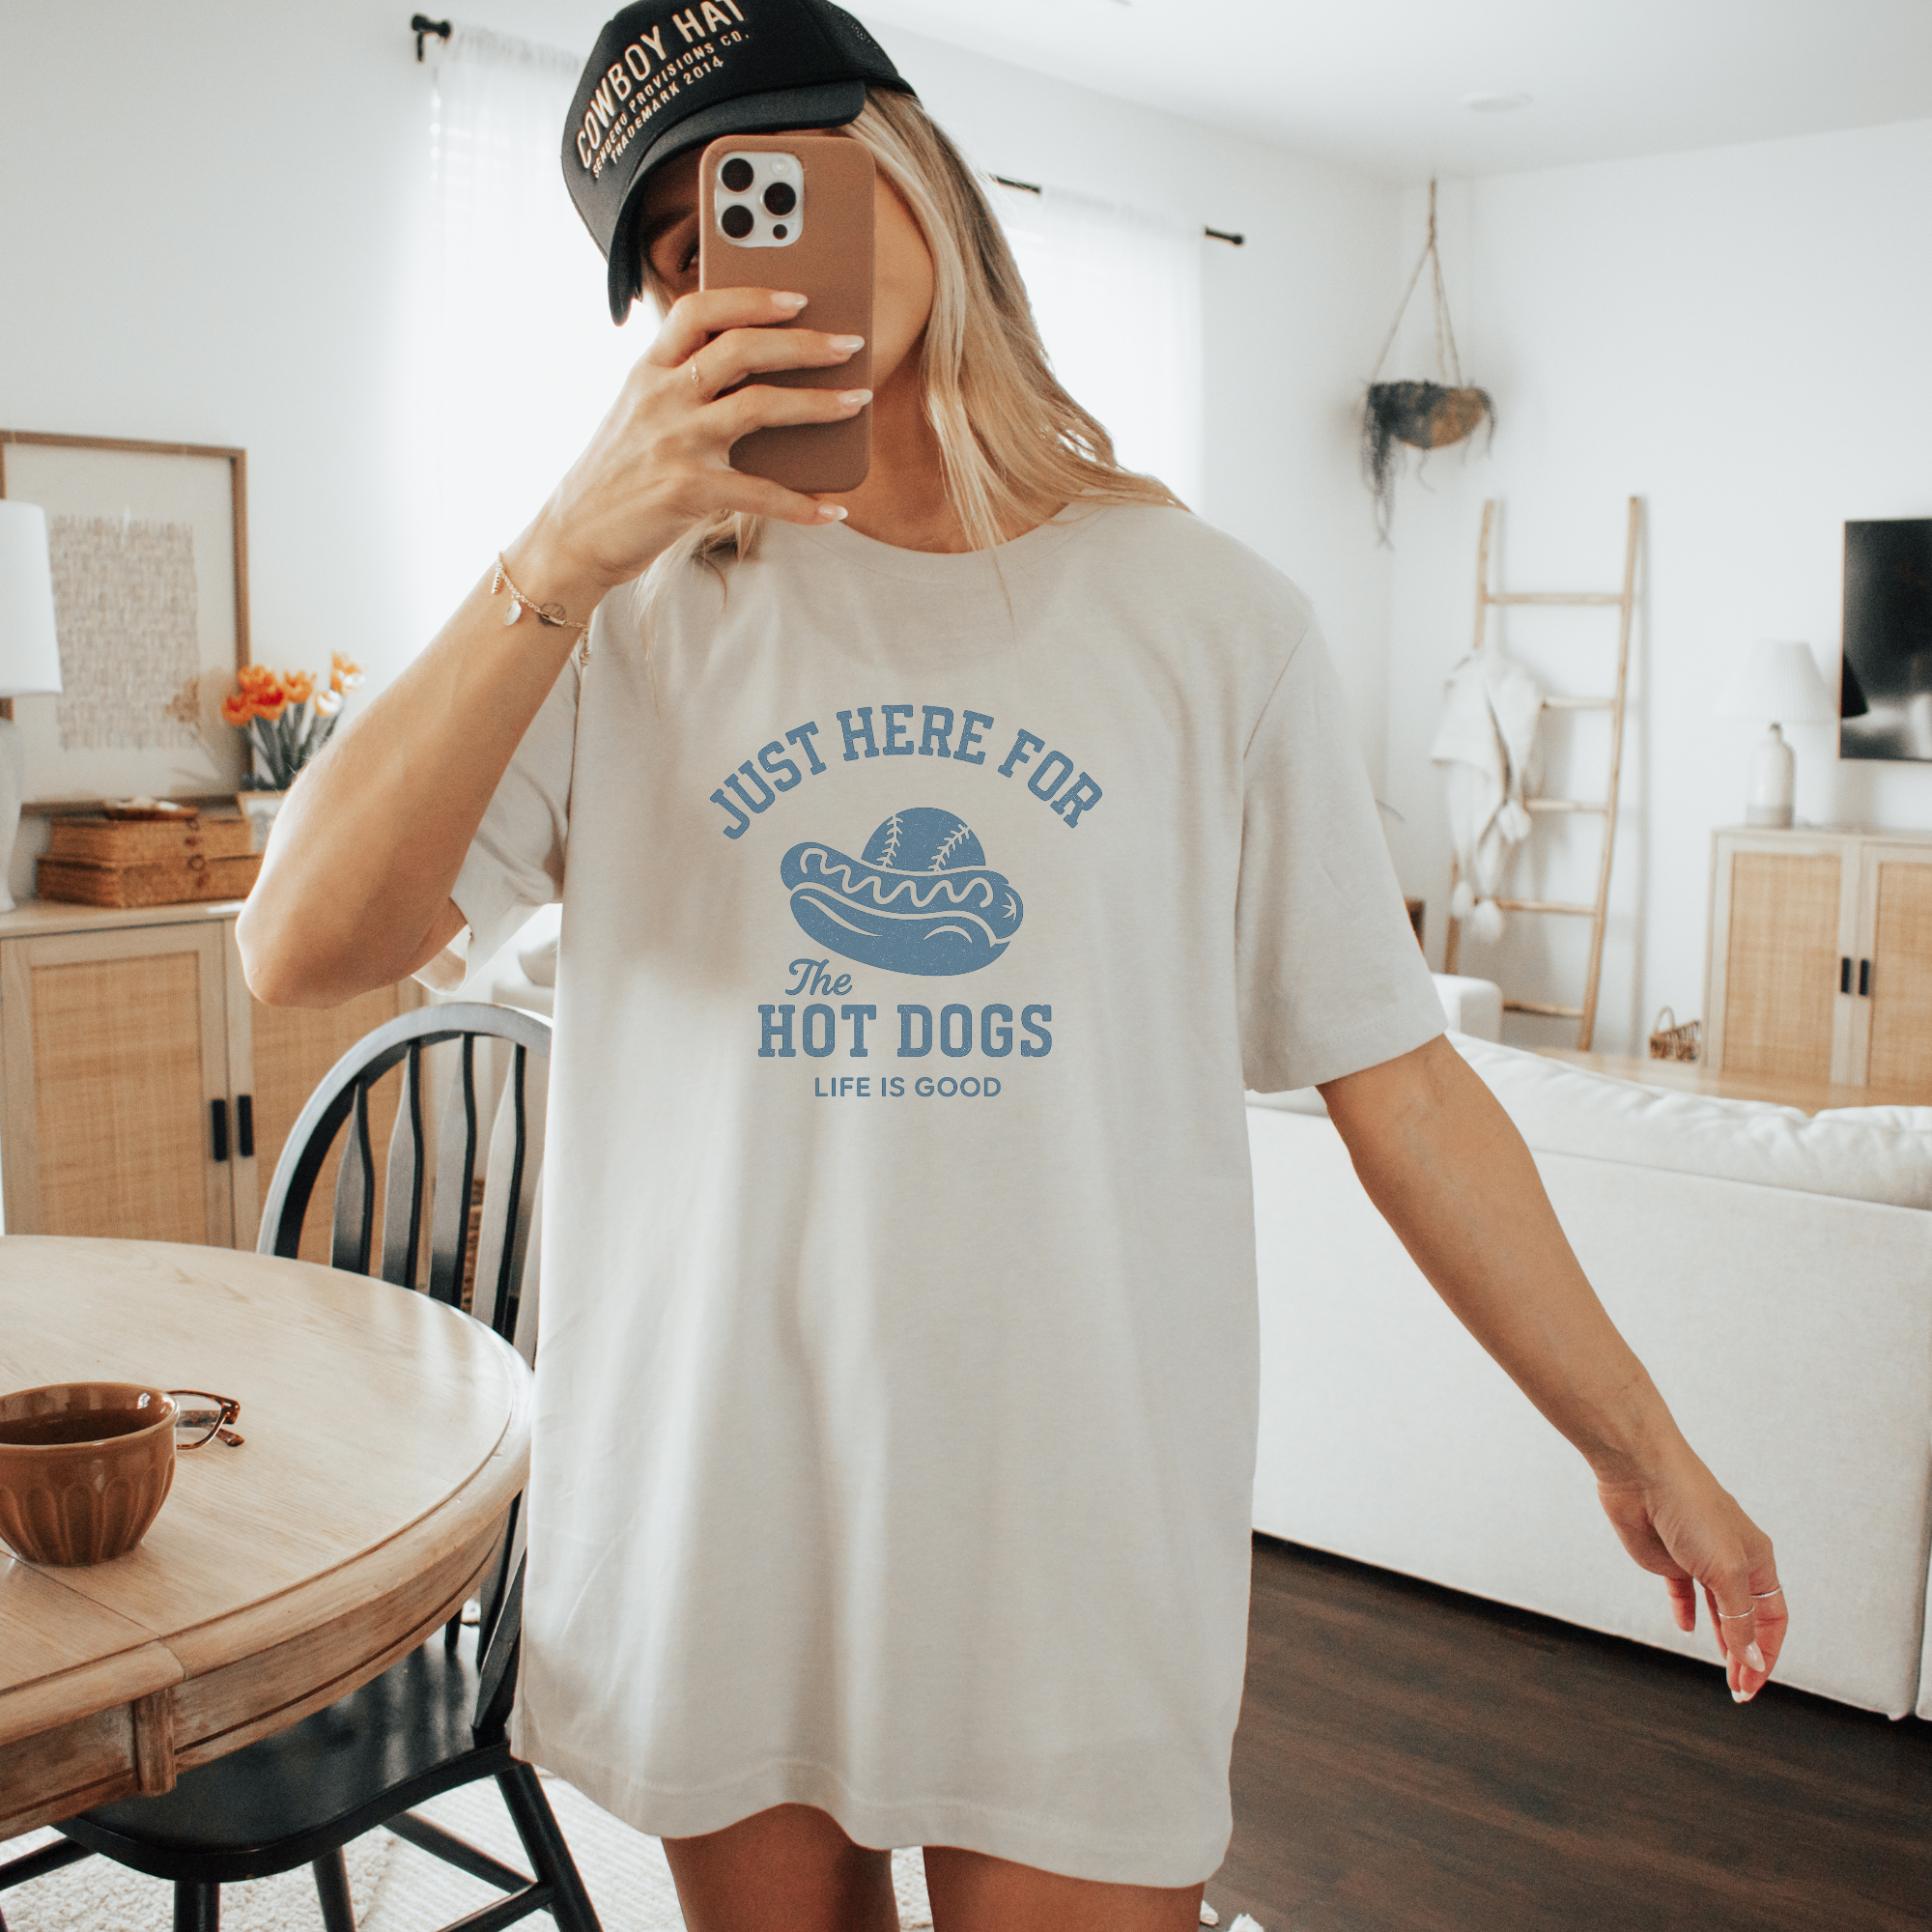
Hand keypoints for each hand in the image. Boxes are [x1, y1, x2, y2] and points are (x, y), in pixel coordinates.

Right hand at [519, 287, 868, 595]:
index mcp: (648, 371)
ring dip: (819, 404)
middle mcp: (661, 397)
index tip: (796, 296)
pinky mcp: (688, 491)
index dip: (750, 297)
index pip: (698, 310)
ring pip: (760, 406)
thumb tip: (761, 384)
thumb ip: (683, 391)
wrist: (573, 537)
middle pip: (742, 349)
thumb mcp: (638, 416)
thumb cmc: (617, 476)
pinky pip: (762, 494)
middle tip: (850, 344)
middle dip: (804, 342)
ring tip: (856, 401)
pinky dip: (805, 504)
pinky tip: (835, 509)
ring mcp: (675, 442)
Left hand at [1593, 1432, 1787, 1701]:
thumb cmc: (1691, 1508)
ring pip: (1718, 1609)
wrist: (1640, 1471)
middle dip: (1746, 1655)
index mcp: (1758, 1560)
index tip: (1753, 1684)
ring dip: (1723, 1640)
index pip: (1773, 1618)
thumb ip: (1739, 1618)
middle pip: (1747, 1618)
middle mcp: (1732, 1560)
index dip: (1767, 1654)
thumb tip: (1751, 1660)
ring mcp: (1698, 1559)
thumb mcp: (1725, 1570)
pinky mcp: (1667, 1557)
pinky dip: (1687, 1611)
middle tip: (1739, 1690)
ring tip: (1724, 1671)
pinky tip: (1686, 1628)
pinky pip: (1682, 1591)